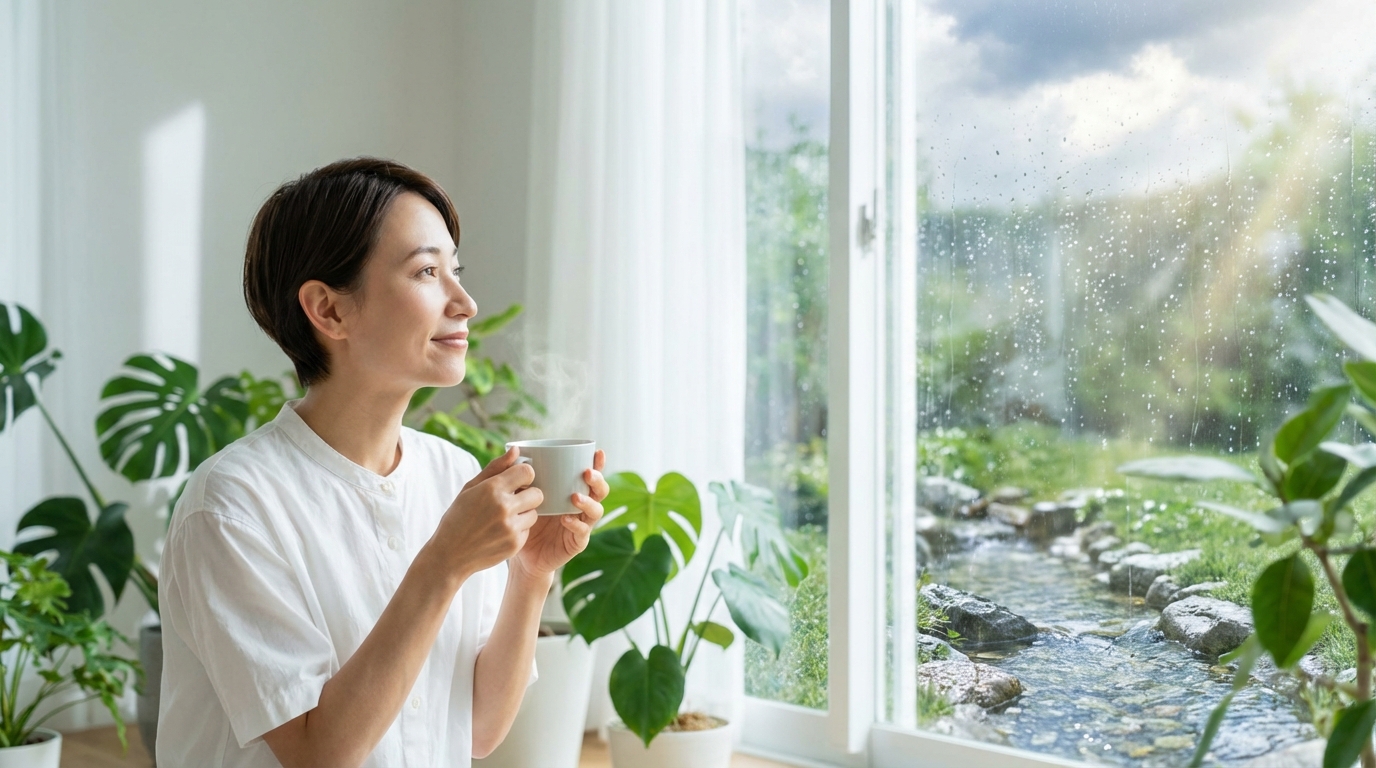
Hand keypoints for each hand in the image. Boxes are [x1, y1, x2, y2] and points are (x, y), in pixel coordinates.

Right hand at [429, 449, 543, 582]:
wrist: (449, 555)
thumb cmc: (458, 517)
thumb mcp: (470, 488)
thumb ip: (495, 467)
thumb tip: (516, 449)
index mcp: (492, 489)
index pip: (528, 472)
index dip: (524, 475)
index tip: (517, 481)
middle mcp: (504, 507)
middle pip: (537, 493)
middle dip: (528, 495)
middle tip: (513, 500)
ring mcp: (511, 528)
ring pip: (535, 513)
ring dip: (524, 513)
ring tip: (504, 518)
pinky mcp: (515, 544)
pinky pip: (528, 530)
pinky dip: (518, 530)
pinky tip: (501, 532)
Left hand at [512, 450, 607, 578]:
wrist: (518, 552)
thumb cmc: (520, 518)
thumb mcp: (518, 494)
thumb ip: (517, 474)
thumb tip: (513, 449)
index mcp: (571, 491)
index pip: (589, 475)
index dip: (598, 463)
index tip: (598, 452)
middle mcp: (580, 506)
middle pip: (599, 491)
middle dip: (597, 480)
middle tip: (587, 473)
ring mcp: (580, 524)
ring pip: (596, 511)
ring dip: (588, 502)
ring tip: (575, 497)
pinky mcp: (576, 542)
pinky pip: (582, 532)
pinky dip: (576, 524)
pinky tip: (565, 519)